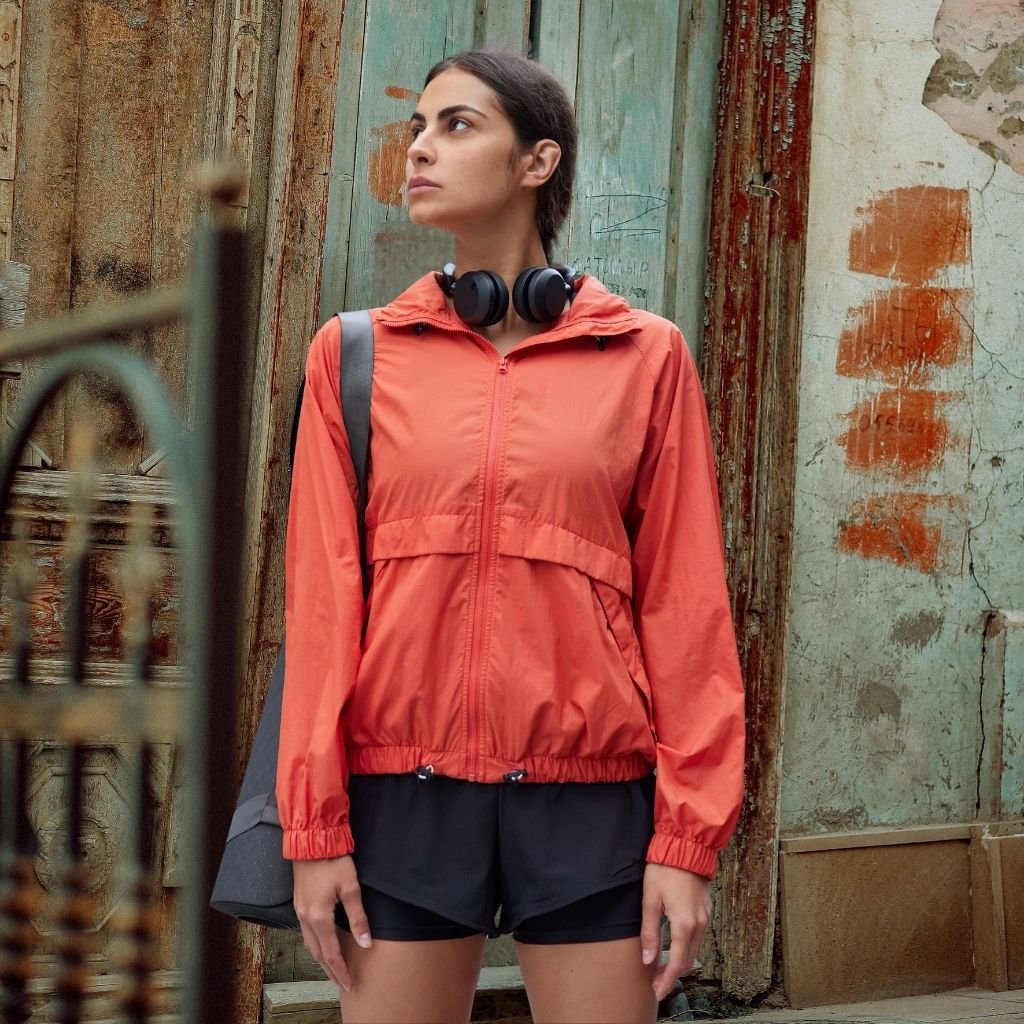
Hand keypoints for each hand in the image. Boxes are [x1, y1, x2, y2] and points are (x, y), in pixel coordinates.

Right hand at [293, 855, 371, 991]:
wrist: (312, 840)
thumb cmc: (333, 861)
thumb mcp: (351, 887)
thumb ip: (358, 917)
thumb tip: (365, 943)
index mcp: (319, 917)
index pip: (331, 953)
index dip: (341, 970)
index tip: (350, 984)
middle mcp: (305, 918)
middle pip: (318, 953)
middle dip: (331, 971)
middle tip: (343, 984)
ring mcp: (300, 910)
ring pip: (310, 944)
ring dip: (322, 960)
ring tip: (333, 970)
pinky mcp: (299, 903)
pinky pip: (305, 933)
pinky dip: (315, 945)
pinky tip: (321, 945)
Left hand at [640, 863, 710, 1000]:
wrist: (686, 846)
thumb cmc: (664, 870)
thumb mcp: (650, 900)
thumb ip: (649, 932)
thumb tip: (648, 959)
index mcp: (684, 924)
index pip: (677, 963)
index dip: (667, 980)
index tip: (657, 991)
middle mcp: (699, 925)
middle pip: (688, 960)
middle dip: (673, 974)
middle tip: (657, 982)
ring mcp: (706, 917)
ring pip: (695, 949)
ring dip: (681, 961)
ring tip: (663, 967)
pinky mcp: (707, 909)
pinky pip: (699, 936)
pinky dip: (688, 947)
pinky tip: (676, 946)